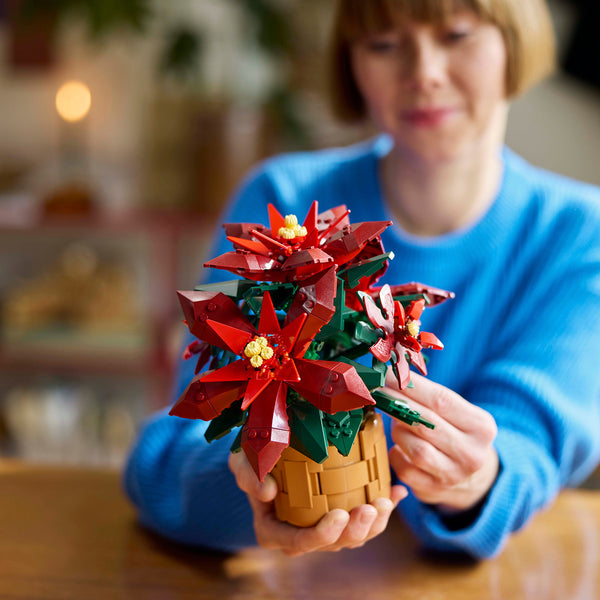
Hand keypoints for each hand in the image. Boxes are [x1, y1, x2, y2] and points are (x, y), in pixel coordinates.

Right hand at [228, 451, 407, 555]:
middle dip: (357, 530)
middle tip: (371, 508)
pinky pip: (365, 515)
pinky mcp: (339, 511)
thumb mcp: (241, 461)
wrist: (266, 450)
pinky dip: (384, 505)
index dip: (323, 535)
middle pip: (334, 542)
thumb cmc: (252, 457)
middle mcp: (301, 534)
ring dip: (375, 522)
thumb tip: (268, 492)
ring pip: (354, 534)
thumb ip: (249, 476)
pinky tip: (399, 492)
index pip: (300, 542)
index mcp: (275, 530)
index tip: (340, 515)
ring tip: (388, 500)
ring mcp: (322, 525)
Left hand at [385, 370, 498, 511]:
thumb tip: (390, 375)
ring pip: (416, 449)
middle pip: (426, 423)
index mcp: (481, 426)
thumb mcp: (457, 413)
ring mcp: (454, 475)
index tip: (386, 373)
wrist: (473, 478)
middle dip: (396, 404)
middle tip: (376, 391)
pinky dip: (396, 454)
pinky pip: (405, 470)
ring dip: (399, 431)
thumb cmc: (457, 432)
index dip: (410, 386)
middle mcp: (472, 453)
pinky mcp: (434, 490)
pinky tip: (399, 446)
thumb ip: (429, 396)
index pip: (441, 400)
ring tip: (397, 422)